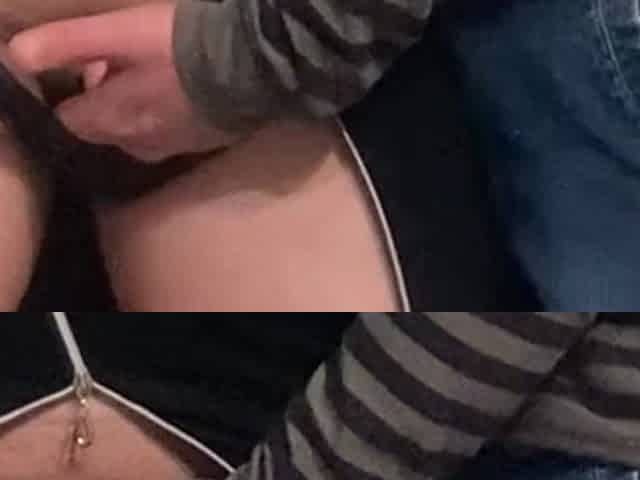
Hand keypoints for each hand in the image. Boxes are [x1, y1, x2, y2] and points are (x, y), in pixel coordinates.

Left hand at [9, 2, 237, 162]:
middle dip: (103, 105)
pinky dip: (165, 119)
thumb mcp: (116, 33)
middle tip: (119, 70)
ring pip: (138, 136)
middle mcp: (138, 143)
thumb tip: (17, 56)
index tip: (82, 73)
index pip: (70, 121)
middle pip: (104, 131)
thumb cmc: (178, 46)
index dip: (69, 97)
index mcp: (113, 119)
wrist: (249, 65)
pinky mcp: (201, 144)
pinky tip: (180, 95)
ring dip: (135, 114)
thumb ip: (66, 44)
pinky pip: (170, 136)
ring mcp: (173, 147)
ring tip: (150, 81)